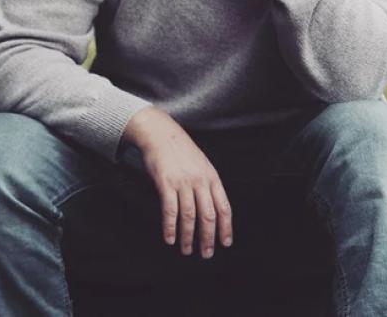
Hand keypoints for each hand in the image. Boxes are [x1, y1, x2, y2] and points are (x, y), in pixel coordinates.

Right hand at [121, 106, 232, 257]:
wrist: (160, 133)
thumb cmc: (180, 150)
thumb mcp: (202, 164)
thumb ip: (208, 184)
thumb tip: (213, 209)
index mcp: (212, 177)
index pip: (224, 207)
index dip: (226, 228)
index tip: (225, 243)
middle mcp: (200, 181)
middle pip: (208, 216)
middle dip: (208, 238)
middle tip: (206, 253)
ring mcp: (183, 182)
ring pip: (189, 216)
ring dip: (188, 237)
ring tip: (186, 250)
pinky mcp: (165, 182)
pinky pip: (170, 210)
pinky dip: (170, 227)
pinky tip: (170, 238)